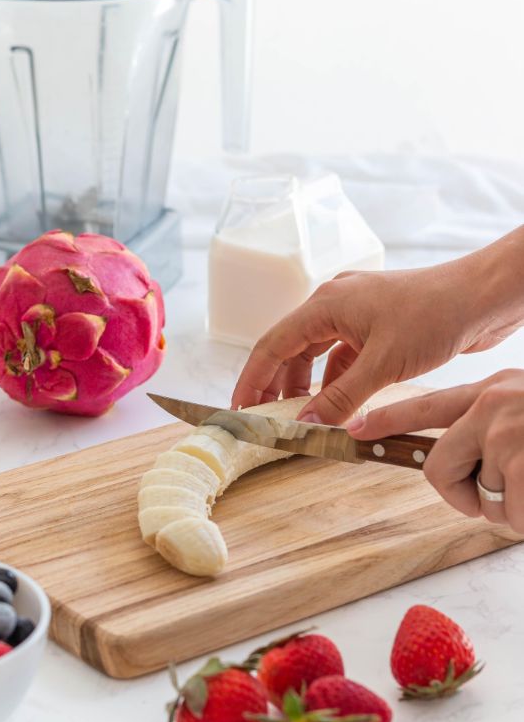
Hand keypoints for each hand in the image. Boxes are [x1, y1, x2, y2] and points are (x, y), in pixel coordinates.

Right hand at [232, 227, 523, 422]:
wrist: (482, 297)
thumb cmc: (435, 314)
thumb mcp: (382, 364)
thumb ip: (341, 397)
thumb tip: (307, 424)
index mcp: (325, 305)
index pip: (271, 345)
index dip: (251, 379)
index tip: (239, 408)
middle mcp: (334, 305)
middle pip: (290, 350)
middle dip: (277, 386)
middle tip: (269, 420)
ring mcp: (356, 314)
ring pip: (317, 354)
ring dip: (308, 386)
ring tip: (303, 417)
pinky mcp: (377, 326)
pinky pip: (343, 356)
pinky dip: (336, 381)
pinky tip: (337, 404)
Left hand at [348, 370, 523, 531]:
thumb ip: (493, 426)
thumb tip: (475, 468)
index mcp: (492, 390)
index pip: (428, 408)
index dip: (389, 421)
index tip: (356, 430)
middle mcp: (491, 405)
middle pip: (437, 468)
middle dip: (462, 496)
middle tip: (500, 498)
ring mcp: (504, 433)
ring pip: (482, 501)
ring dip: (510, 508)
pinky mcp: (521, 462)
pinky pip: (509, 515)